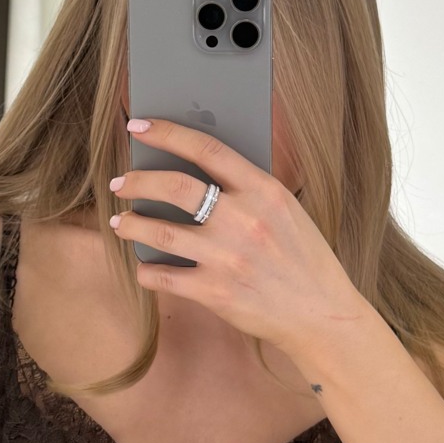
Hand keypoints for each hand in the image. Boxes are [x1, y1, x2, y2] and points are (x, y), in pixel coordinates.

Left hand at [108, 117, 366, 359]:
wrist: (322, 315)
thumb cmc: (304, 261)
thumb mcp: (287, 212)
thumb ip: (249, 191)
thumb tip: (195, 172)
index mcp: (265, 192)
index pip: (207, 150)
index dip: (167, 133)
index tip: (138, 126)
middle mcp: (244, 221)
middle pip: (175, 187)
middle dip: (138, 181)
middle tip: (120, 182)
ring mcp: (227, 258)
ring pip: (160, 231)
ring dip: (131, 224)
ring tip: (121, 222)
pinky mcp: (215, 293)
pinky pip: (163, 276)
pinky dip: (146, 270)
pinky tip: (143, 266)